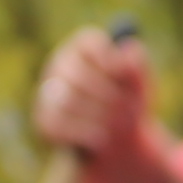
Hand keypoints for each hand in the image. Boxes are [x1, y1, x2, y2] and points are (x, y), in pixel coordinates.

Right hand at [34, 27, 155, 162]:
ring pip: (68, 102)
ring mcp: (48, 91)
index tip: (124, 74)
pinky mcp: (45, 119)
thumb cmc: (127, 100)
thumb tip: (129, 50)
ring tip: (122, 128)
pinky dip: (85, 132)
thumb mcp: (138, 83)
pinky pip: (59, 125)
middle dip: (109, 96)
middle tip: (132, 111)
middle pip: (78, 75)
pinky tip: (103, 138)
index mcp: (84, 48)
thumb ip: (136, 65)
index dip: (108, 58)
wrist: (115, 137)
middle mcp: (61, 65)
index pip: (89, 44)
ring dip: (99, 117)